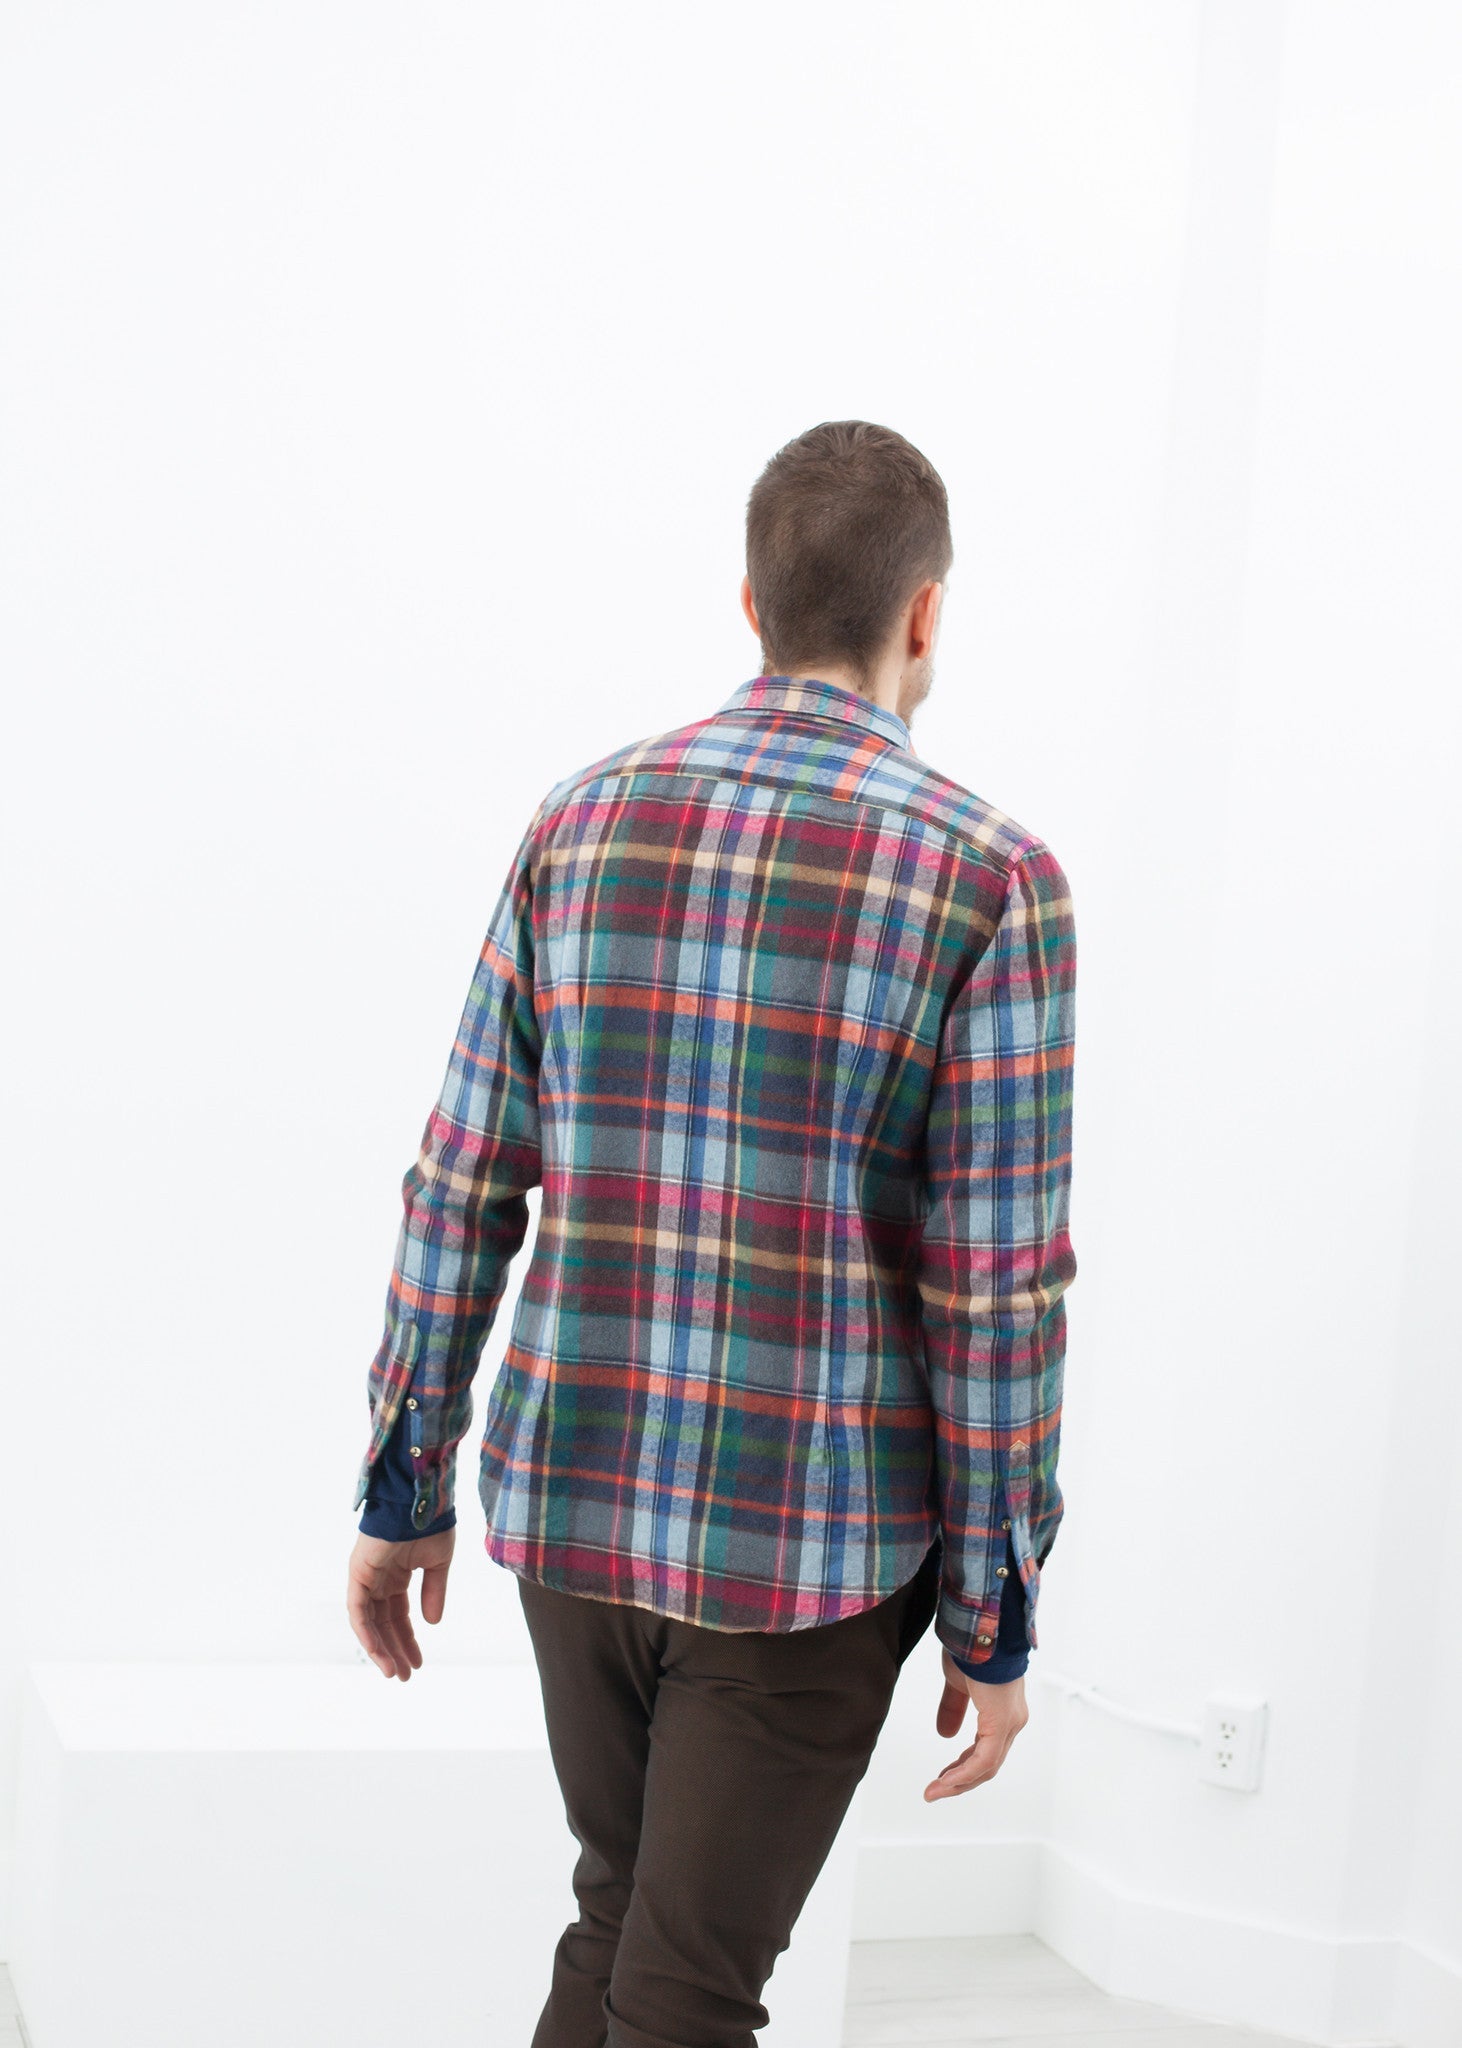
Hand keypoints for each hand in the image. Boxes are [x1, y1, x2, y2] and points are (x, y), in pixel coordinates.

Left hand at [346, 1527, 455, 1680]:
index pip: (398, 1615)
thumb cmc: (430, 1523)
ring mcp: (365, 1577)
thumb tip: (432, 1623)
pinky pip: (358, 1611)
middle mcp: (378, 1579)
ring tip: (394, 1673)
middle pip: (383, 1623)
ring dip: (380, 1649)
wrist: (420, 1499)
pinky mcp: (357, 1574)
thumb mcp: (438, 1564)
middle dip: (394, 1650)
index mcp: (396, 1575)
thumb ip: (434, 1592)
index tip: (417, 1663)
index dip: (407, 1640)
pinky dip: (366, 1633)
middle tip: (404, 1676)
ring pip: (369, 1623)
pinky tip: (379, 1653)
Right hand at [922, 1649, 1029, 1799]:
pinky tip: (946, 1781)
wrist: (978, 1628)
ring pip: (987, 1766)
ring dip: (959, 1782)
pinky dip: (964, 1774)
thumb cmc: (971, 1648)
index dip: (963, 1766)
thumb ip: (953, 1708)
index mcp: (1004, 1710)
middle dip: (960, 1780)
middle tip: (936, 1790)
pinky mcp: (1001, 1723)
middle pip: (988, 1763)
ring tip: (934, 1791)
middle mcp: (1013, 1720)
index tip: (942, 1777)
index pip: (987, 1749)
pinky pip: (984, 1760)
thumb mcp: (957, 1683)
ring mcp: (1010, 1723)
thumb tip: (945, 1734)